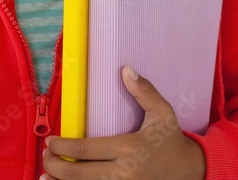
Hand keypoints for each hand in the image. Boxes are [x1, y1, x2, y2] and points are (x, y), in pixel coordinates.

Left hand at [42, 66, 205, 179]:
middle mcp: (124, 173)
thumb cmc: (172, 142)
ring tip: (45, 176)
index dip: (62, 147)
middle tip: (45, 157)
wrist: (193, 173)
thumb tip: (126, 69)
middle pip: (78, 174)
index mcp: (129, 148)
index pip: (85, 150)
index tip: (50, 142)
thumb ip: (144, 92)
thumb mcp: (162, 114)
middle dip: (55, 166)